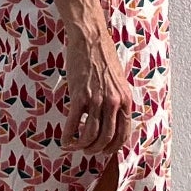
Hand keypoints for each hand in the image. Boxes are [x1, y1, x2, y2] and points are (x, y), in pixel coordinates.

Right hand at [63, 22, 139, 156]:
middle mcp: (113, 102)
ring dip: (83, 145)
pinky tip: (65, 140)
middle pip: (106, 138)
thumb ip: (117, 99)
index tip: (105, 152)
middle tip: (88, 151)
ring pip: (91, 135)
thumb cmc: (103, 56)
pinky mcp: (79, 95)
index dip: (113, 147)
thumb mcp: (118, 81)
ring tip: (76, 146)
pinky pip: (74, 123)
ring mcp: (96, 99)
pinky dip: (69, 136)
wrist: (90, 38)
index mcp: (125, 99)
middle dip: (96, 149)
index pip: (123, 133)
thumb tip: (111, 118)